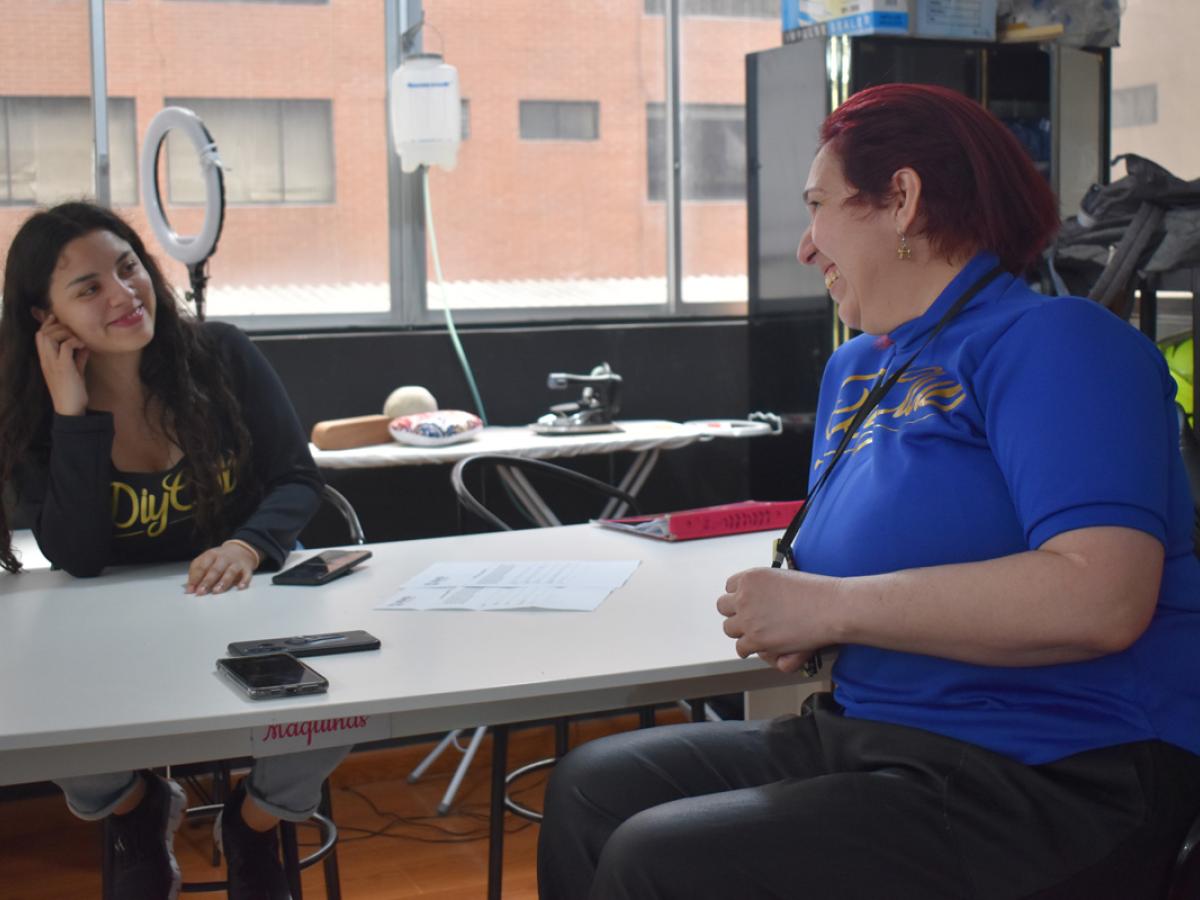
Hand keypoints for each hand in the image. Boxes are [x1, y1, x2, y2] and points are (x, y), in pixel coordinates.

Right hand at [34, 314, 89, 415]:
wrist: (71, 409)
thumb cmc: (73, 391)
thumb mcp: (75, 371)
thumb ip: (78, 358)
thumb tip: (85, 346)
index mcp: (46, 360)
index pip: (39, 335)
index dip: (48, 325)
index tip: (61, 321)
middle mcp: (46, 360)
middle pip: (43, 333)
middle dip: (58, 326)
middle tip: (73, 332)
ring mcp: (53, 363)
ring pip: (51, 336)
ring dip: (66, 333)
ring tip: (78, 339)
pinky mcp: (64, 368)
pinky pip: (66, 346)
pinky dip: (75, 342)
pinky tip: (83, 346)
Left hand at [186, 541, 258, 595]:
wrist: (241, 550)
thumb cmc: (219, 559)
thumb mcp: (206, 560)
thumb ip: (196, 573)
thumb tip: (189, 589)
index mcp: (211, 555)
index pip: (202, 566)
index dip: (195, 578)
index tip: (191, 590)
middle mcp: (224, 558)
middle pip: (215, 569)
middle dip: (207, 581)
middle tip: (201, 592)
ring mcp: (236, 563)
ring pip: (230, 571)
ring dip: (223, 581)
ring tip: (216, 591)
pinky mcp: (247, 568)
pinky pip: (247, 575)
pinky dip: (244, 581)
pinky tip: (240, 587)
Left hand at [716, 566, 836, 663]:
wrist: (831, 607)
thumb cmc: (816, 593)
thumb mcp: (783, 580)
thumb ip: (765, 590)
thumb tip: (757, 598)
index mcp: (751, 577)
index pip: (729, 587)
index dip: (740, 597)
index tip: (749, 604)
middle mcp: (744, 595)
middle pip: (723, 607)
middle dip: (735, 614)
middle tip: (749, 621)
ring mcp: (748, 617)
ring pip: (728, 629)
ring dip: (741, 632)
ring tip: (756, 635)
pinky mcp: (755, 638)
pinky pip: (740, 648)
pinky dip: (750, 649)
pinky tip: (762, 647)